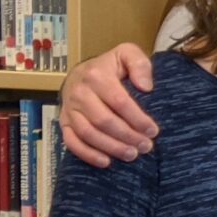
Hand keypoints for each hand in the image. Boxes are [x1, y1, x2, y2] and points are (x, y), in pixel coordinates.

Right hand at [62, 43, 160, 165]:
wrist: (82, 73)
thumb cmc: (110, 66)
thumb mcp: (127, 54)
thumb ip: (139, 64)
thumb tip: (146, 87)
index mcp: (97, 76)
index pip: (119, 102)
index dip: (137, 119)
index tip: (153, 131)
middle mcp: (79, 93)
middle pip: (104, 121)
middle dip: (127, 136)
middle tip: (146, 147)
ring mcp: (69, 109)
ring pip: (88, 133)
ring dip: (111, 147)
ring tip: (131, 155)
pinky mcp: (63, 122)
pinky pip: (71, 142)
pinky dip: (87, 154)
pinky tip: (106, 162)